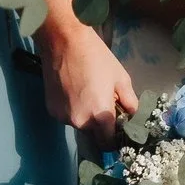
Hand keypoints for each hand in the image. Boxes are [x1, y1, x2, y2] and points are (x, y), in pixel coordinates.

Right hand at [39, 15, 138, 143]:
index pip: (108, 142)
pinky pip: (68, 116)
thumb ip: (129, 101)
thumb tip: (133, 114)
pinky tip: (77, 92)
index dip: (115, 139)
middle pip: (94, 135)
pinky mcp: (51, 110)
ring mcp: (62, 117)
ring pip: (80, 125)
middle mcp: (79, 122)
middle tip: (108, 107)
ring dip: (88, 117)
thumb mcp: (121, 78)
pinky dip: (74, 110)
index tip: (120, 132)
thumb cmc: (97, 58)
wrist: (65, 43)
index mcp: (99, 115)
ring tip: (91, 94)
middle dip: (102, 127)